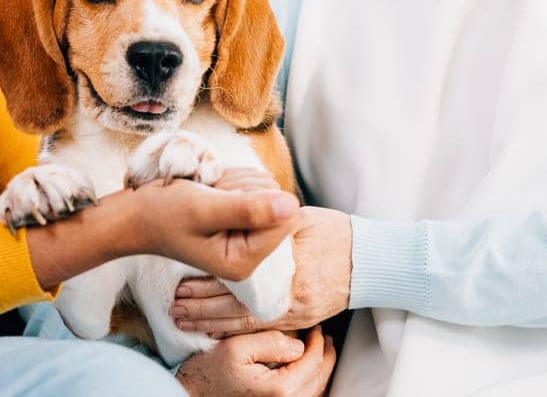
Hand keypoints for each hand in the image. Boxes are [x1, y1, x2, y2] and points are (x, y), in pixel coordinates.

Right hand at [130, 176, 299, 281]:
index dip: (260, 197)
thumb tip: (293, 205)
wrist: (136, 213)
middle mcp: (250, 253)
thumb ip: (249, 209)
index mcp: (244, 261)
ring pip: (267, 189)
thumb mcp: (205, 209)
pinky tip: (211, 191)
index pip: (286, 220)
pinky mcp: (240, 219)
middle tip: (211, 196)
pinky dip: (234, 180)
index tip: (224, 199)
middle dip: (245, 189)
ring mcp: (246, 236)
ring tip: (208, 194)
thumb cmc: (164, 213)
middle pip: (278, 202)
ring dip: (237, 182)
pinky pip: (255, 184)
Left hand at [172, 206, 351, 335]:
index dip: (206, 287)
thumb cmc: (336, 234)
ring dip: (212, 321)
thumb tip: (239, 216)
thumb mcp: (301, 221)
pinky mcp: (300, 319)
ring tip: (185, 319)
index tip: (181, 286)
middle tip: (175, 306)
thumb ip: (269, 224)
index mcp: (285, 269)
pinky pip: (261, 329)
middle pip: (234, 308)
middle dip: (202, 308)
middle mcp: (287, 297)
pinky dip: (235, 330)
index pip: (236, 284)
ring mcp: (294, 312)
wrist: (371, 260)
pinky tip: (215, 331)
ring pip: (244, 323)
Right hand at [176, 326, 335, 396]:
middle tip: (323, 336)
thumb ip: (271, 343)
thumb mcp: (237, 348)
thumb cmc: (210, 373)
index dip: (318, 340)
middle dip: (324, 354)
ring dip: (319, 369)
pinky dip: (310, 383)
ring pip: (314, 391)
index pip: (313, 361)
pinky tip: (305, 370)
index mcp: (280, 389)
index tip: (315, 325)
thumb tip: (299, 344)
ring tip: (319, 350)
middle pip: (319, 378)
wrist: (193, 396)